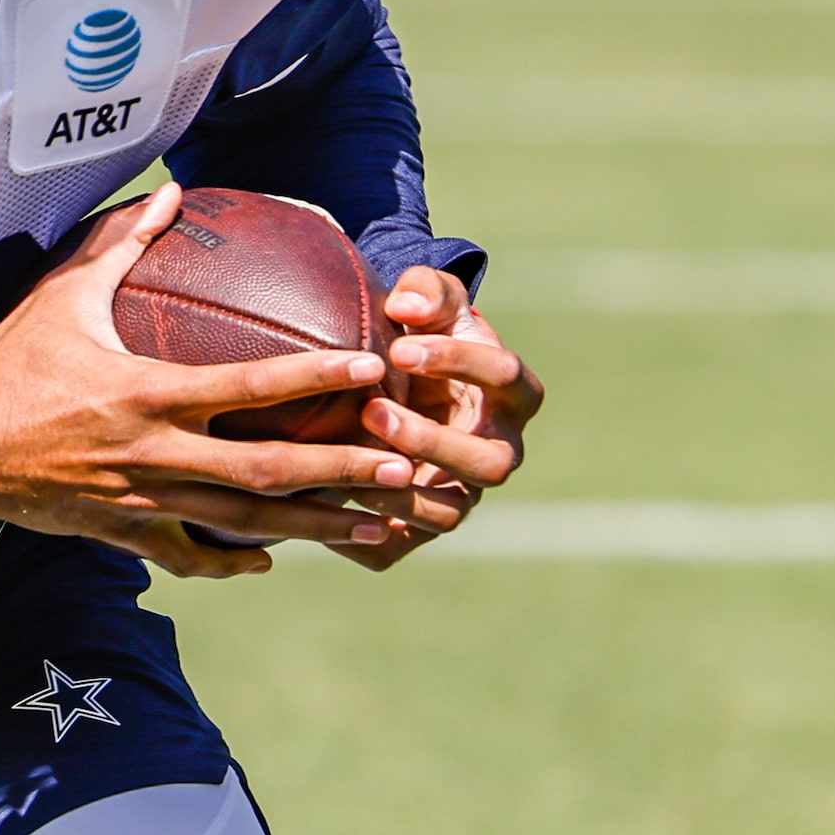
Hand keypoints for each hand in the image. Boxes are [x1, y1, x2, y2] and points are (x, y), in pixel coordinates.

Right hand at [0, 185, 418, 578]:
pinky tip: (273, 559)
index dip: (314, 377)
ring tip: (381, 526)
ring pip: (243, 523)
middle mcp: (152, 453)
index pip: (247, 386)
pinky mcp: (121, 532)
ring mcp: (140, 500)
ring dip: (316, 525)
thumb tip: (173, 190)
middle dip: (343, 472)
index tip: (373, 370)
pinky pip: (189, 555)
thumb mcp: (63, 292)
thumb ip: (124, 242)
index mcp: (144, 392)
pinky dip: (233, 561)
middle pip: (266, 471)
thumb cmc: (8, 360)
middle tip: (407, 467)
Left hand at [323, 268, 543, 570]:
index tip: (401, 347)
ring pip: (450, 512)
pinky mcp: (424, 521)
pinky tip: (323, 505)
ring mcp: (466, 491)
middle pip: (493, 463)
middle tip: (373, 411)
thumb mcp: (430, 301)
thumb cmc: (422, 334)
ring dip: (399, 492)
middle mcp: (499, 449)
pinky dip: (365, 535)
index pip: (505, 376)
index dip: (459, 362)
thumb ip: (426, 291)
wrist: (401, 383)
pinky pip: (402, 543)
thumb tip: (404, 307)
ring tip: (347, 461)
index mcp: (511, 392)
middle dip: (433, 440)